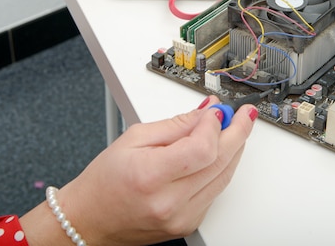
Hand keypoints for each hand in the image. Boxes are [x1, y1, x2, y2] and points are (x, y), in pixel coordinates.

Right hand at [20, 96, 257, 245]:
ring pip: (224, 177)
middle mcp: (169, 202)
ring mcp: (182, 217)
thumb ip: (176, 125)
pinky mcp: (189, 224)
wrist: (91, 219)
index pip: (202, 148)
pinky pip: (215, 191)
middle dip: (237, 132)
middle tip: (243, 114)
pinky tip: (218, 152)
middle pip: (220, 162)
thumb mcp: (133, 138)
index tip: (218, 110)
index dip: (216, 125)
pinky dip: (220, 168)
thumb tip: (208, 112)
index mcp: (150, 176)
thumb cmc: (105, 181)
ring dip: (234, 149)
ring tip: (234, 128)